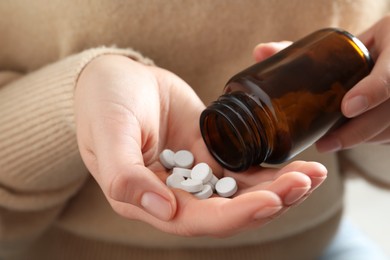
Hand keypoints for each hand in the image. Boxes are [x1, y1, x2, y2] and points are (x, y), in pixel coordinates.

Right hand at [75, 54, 326, 236]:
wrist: (117, 79)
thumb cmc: (105, 105)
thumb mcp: (110, 136)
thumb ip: (126, 176)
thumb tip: (163, 210)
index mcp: (148, 199)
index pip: (198, 218)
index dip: (237, 214)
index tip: (272, 200)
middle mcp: (176, 194)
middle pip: (229, 209)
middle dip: (270, 200)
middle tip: (305, 182)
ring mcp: (196, 173)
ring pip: (242, 191)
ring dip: (278, 186)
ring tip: (313, 173)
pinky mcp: (210, 153)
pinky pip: (243, 166)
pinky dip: (269, 167)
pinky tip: (296, 163)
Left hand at [253, 17, 389, 152]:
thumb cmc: (358, 45)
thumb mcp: (335, 42)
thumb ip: (298, 47)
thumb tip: (260, 52)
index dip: (372, 91)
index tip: (348, 107)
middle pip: (389, 112)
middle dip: (357, 132)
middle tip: (325, 144)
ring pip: (389, 126)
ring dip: (361, 138)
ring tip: (329, 145)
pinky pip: (389, 130)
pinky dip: (368, 137)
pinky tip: (345, 140)